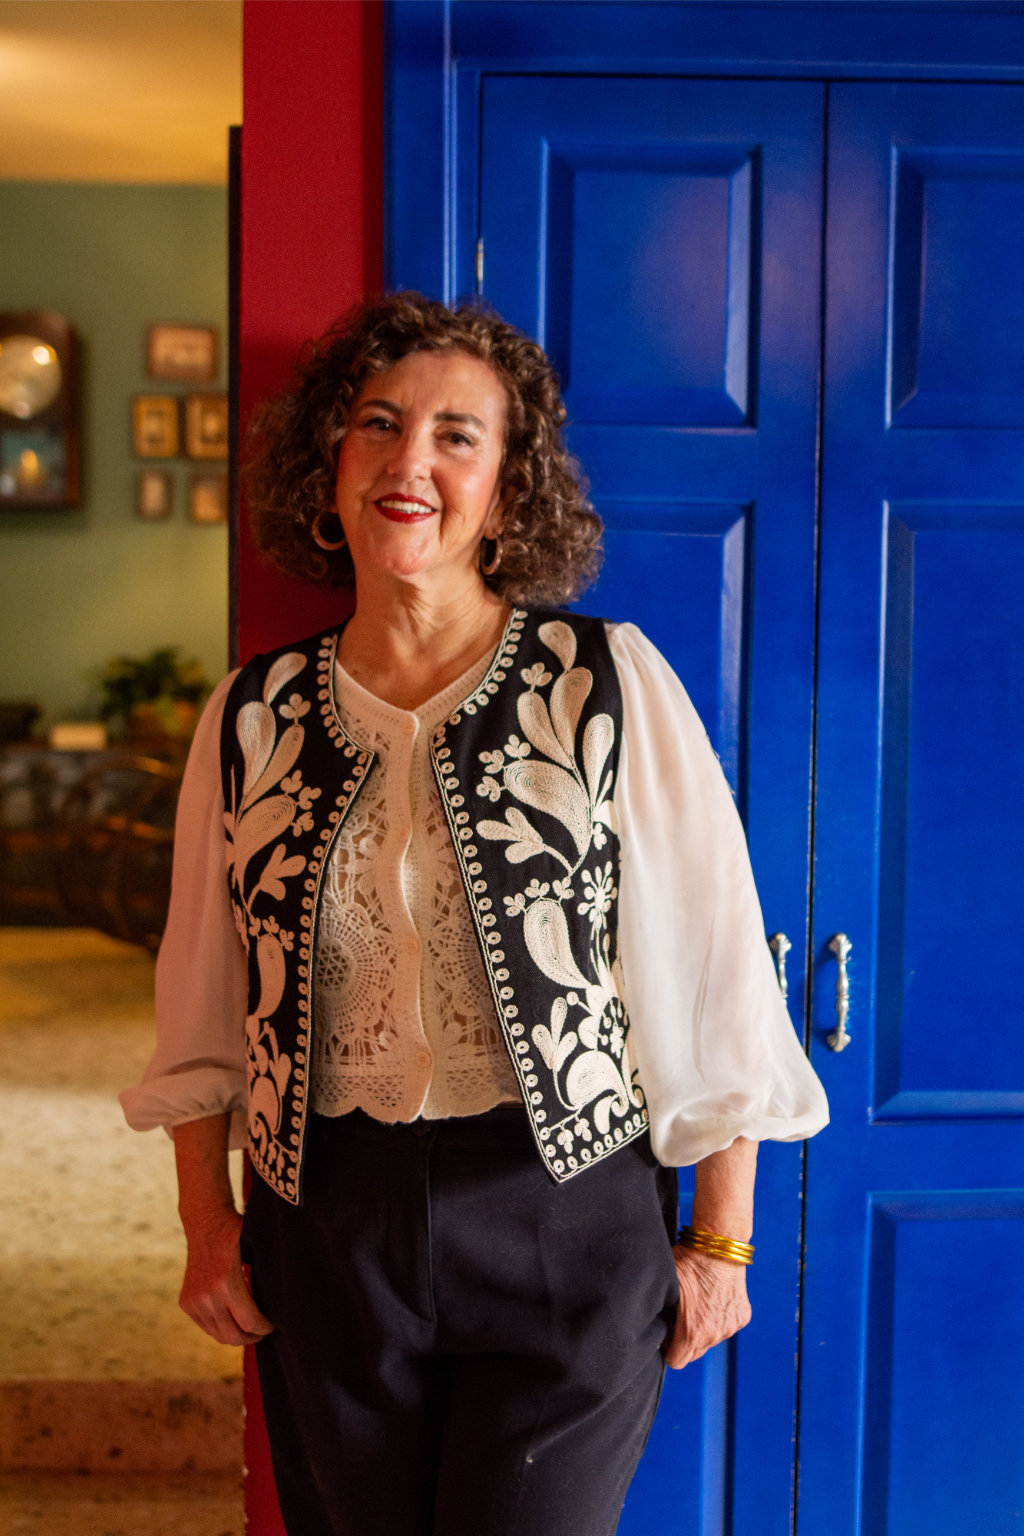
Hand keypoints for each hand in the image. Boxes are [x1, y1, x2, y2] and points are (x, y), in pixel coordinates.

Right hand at [178, 1203, 274, 1346]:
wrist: (204, 1223)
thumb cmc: (236, 1233)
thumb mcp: (256, 1248)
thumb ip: (267, 1274)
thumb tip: (289, 1297)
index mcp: (225, 1282)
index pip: (249, 1322)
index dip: (265, 1327)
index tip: (274, 1323)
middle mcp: (206, 1296)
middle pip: (234, 1336)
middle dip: (253, 1336)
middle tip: (265, 1329)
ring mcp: (193, 1301)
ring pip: (219, 1336)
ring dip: (237, 1335)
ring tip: (252, 1325)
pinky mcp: (186, 1303)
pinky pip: (208, 1327)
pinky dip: (222, 1327)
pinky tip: (235, 1316)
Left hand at [665, 1244, 751, 1368]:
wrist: (719, 1246)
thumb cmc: (690, 1263)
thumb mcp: (665, 1286)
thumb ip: (658, 1311)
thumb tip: (648, 1322)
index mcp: (693, 1331)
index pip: (676, 1361)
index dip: (667, 1349)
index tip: (665, 1334)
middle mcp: (715, 1334)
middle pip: (693, 1355)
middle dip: (683, 1342)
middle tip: (677, 1319)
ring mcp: (730, 1327)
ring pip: (710, 1341)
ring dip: (702, 1331)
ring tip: (695, 1307)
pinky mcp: (742, 1317)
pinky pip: (725, 1328)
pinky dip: (718, 1320)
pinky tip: (711, 1302)